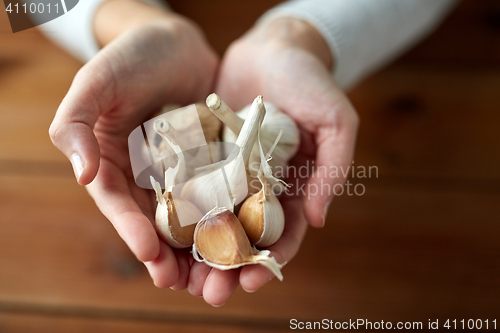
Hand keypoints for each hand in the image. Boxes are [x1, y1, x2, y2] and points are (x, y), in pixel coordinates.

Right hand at [49, 6, 217, 288]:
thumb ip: (76, 125)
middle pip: (157, 224)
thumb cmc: (131, 57)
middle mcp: (146, 177)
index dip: (132, 231)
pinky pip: (221, 195)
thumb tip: (81, 176)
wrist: (175, 43)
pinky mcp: (212, 165)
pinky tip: (245, 238)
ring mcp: (181, 174)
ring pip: (191, 219)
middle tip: (189, 285)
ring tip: (219, 278)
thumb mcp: (96, 83)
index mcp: (113, 164)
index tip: (151, 254)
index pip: (119, 204)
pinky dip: (230, 219)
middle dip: (171, 258)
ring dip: (203, 251)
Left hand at [187, 18, 358, 304]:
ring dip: (199, 253)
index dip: (270, 259)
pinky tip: (163, 233)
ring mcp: (229, 174)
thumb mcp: (336, 122)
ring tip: (180, 278)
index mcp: (293, 188)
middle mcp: (258, 187)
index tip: (253, 281)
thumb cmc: (311, 82)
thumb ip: (333, 169)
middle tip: (210, 294)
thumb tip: (320, 220)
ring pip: (213, 221)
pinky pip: (191, 187)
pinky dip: (180, 213)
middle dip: (228, 268)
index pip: (283, 233)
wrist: (273, 47)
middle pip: (243, 237)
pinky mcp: (204, 156)